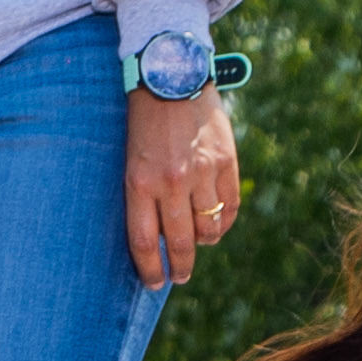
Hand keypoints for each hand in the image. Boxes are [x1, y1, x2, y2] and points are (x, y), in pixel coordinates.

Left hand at [126, 88, 241, 286]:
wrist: (171, 77)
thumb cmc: (143, 123)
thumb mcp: (131, 159)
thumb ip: (144, 195)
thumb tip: (157, 237)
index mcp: (139, 183)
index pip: (144, 242)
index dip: (150, 269)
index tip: (155, 283)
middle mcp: (171, 182)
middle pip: (178, 242)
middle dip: (180, 267)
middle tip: (180, 277)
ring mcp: (202, 172)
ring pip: (208, 229)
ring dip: (204, 242)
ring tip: (199, 244)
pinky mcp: (226, 162)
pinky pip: (230, 207)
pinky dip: (224, 221)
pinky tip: (217, 224)